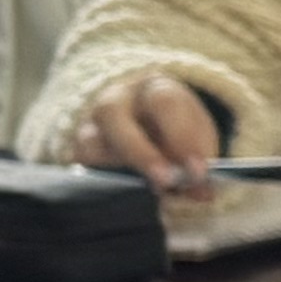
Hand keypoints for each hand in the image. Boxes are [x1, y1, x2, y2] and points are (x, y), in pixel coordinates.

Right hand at [70, 76, 228, 195]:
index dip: (181, 137)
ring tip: (150, 192)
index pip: (164, 103)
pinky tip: (129, 193)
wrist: (143, 121)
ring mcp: (90, 123)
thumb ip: (200, 161)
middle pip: (113, 114)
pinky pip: (83, 168)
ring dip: (122, 172)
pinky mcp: (77, 149)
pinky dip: (106, 183)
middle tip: (165, 182)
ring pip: (92, 144)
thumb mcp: (196, 136)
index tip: (198, 172)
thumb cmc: (174, 128)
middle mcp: (115, 98)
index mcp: (154, 88)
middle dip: (141, 153)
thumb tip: (203, 192)